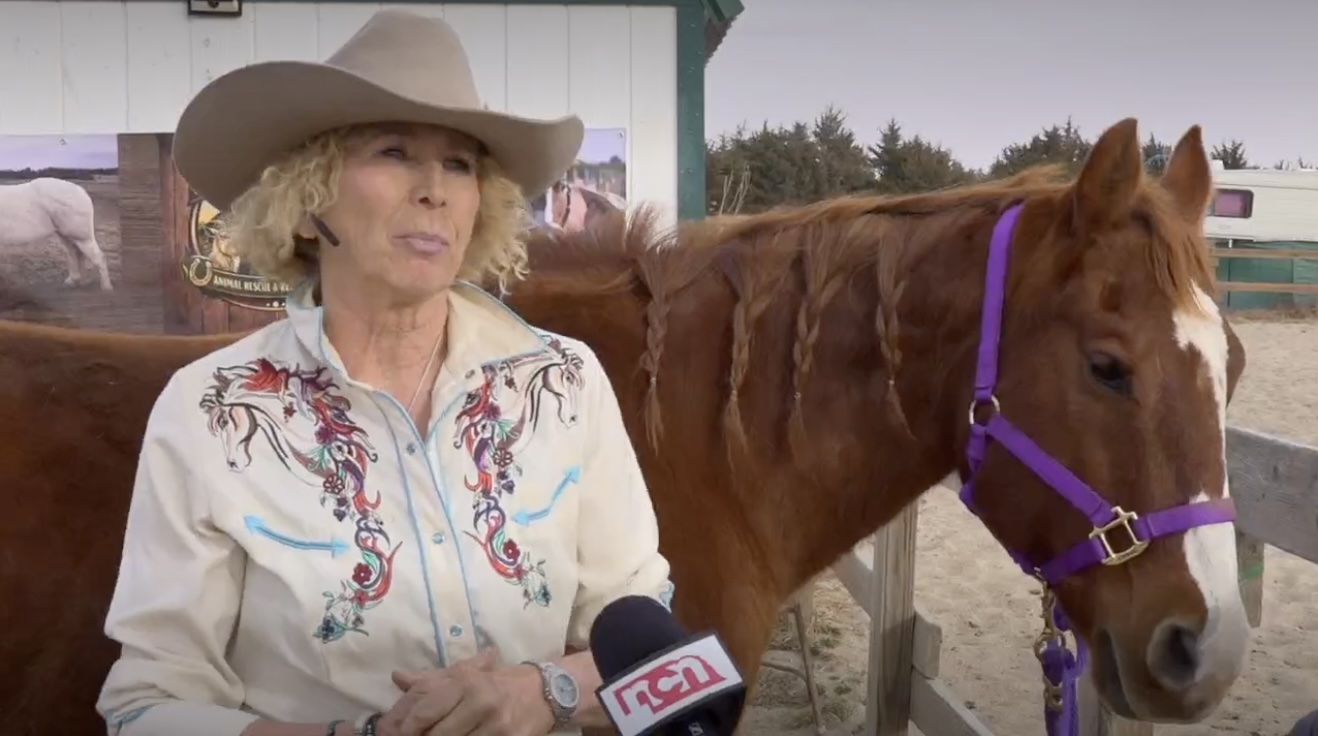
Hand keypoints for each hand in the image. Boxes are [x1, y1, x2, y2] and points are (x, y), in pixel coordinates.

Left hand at [378, 648, 554, 735]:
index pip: (426, 710)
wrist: (544, 692)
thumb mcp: (465, 674)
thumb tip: (397, 678)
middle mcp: (481, 702)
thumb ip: (430, 680)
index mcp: (466, 682)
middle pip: (438, 735)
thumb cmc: (498, 682)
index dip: (407, 727)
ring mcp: (497, 726)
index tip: (396, 734)